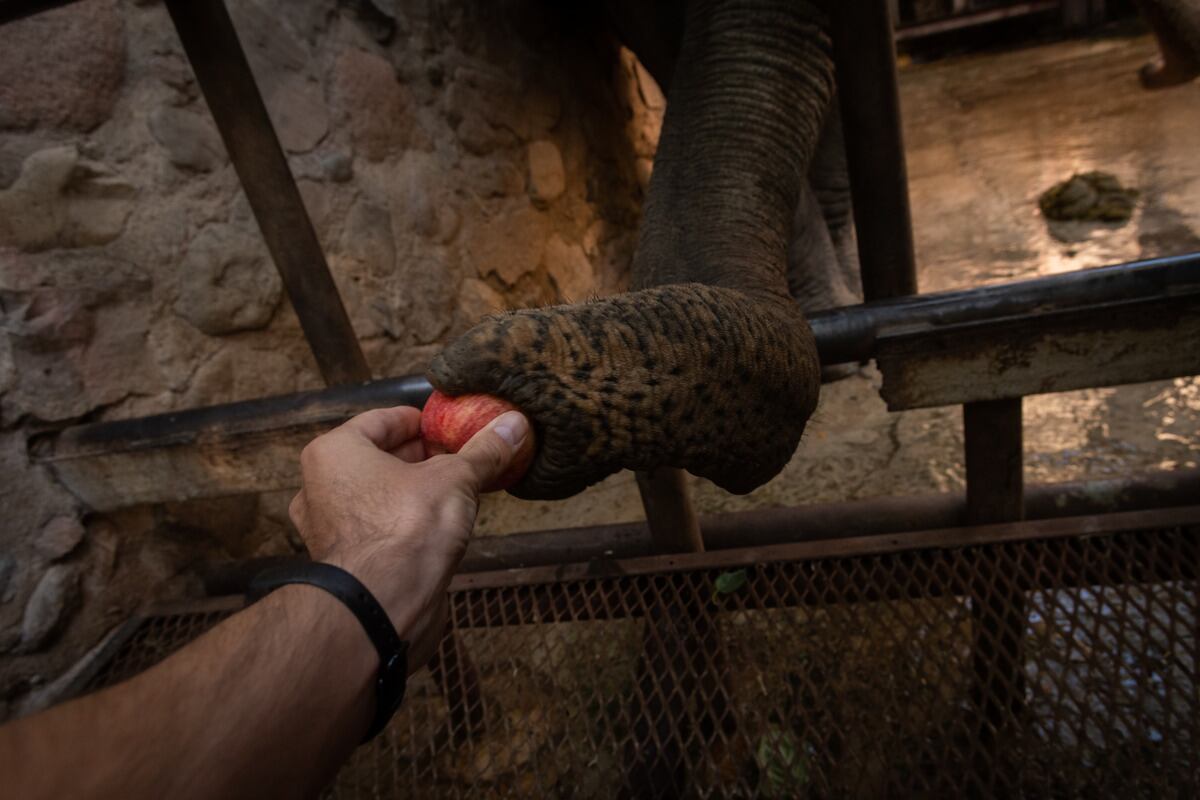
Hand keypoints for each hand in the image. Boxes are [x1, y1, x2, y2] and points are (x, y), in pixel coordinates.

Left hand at [288, 405, 529, 670]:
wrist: (383, 607)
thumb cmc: (407, 527)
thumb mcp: (455, 479)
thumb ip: (484, 451)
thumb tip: (516, 422)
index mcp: (335, 453)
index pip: (382, 420)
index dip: (423, 421)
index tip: (454, 426)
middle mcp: (320, 487)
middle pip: (380, 459)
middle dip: (423, 458)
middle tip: (463, 458)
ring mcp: (329, 529)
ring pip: (380, 497)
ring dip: (416, 493)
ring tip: (459, 492)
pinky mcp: (346, 564)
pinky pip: (380, 529)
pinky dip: (408, 524)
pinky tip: (441, 529)